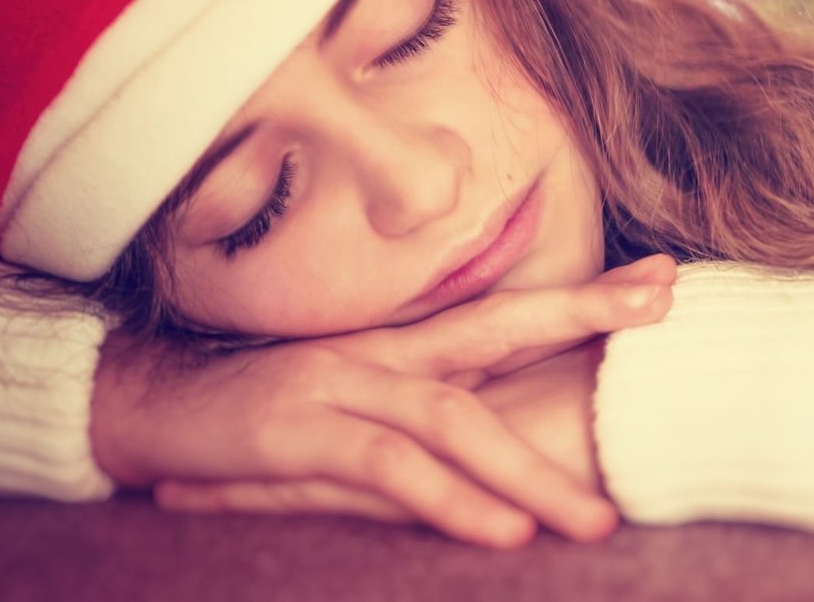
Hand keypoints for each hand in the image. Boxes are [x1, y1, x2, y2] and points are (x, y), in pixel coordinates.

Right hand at [90, 255, 674, 547]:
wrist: (148, 407)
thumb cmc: (265, 410)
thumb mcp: (354, 401)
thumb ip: (424, 410)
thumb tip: (500, 443)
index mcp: (401, 344)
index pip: (506, 311)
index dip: (584, 295)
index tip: (664, 279)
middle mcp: (382, 353)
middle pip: (496, 327)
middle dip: (582, 313)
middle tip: (665, 305)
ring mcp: (340, 386)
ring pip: (453, 419)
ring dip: (528, 470)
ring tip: (598, 523)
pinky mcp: (300, 435)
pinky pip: (388, 469)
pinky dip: (447, 501)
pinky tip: (501, 534)